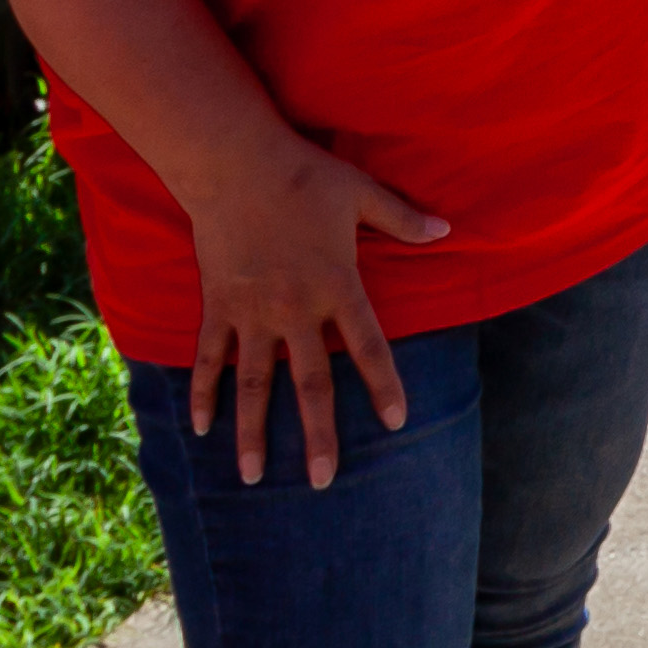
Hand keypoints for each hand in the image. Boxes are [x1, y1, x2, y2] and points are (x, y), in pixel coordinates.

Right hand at [187, 140, 448, 489]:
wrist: (238, 165)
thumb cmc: (306, 177)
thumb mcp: (364, 194)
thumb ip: (403, 220)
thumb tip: (447, 230)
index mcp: (337, 286)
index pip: (369, 347)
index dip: (384, 385)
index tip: (395, 422)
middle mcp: (295, 310)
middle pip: (310, 384)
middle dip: (317, 435)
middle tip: (323, 482)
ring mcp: (252, 313)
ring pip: (253, 386)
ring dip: (252, 433)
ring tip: (252, 479)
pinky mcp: (218, 307)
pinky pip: (210, 359)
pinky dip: (203, 393)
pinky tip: (200, 429)